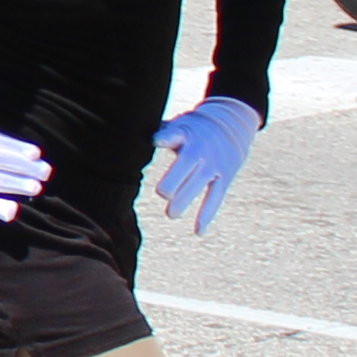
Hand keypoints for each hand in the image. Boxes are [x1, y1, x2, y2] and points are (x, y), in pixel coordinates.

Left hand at [150, 97, 262, 233]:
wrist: (231, 125)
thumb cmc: (191, 130)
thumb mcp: (176, 124)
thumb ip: (156, 133)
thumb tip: (126, 135)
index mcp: (184, 133)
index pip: (174, 134)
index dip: (165, 137)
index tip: (156, 140)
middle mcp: (200, 149)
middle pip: (186, 165)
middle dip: (174, 180)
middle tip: (162, 193)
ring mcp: (214, 164)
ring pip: (199, 184)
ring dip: (184, 200)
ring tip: (171, 214)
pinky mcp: (224, 177)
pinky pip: (216, 198)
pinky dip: (207, 215)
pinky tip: (198, 232)